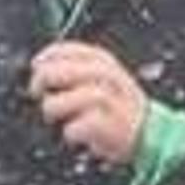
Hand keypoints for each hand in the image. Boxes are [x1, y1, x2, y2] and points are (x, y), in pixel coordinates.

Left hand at [29, 40, 148, 166]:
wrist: (148, 135)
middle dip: (45, 80)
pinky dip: (72, 132)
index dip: (49, 56)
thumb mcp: (102, 79)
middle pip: (67, 70)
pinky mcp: (113, 127)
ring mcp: (113, 103)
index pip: (71, 50)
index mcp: (106, 63)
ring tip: (54, 116)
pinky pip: (84, 125)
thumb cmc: (117, 109)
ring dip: (56, 107)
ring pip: (76, 96)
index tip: (37, 65)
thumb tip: (40, 69)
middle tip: (38, 92)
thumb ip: (76, 70)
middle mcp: (110, 80)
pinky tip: (72, 134)